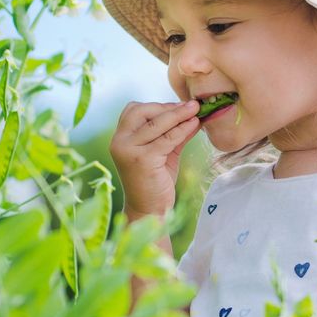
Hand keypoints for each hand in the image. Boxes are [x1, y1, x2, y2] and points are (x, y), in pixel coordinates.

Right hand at [109, 99, 201, 218]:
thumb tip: (192, 114)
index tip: (179, 106)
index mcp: (119, 138)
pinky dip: (182, 129)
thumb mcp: (162, 152)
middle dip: (168, 107)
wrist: (149, 211)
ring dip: (179, 115)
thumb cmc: (154, 182)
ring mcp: (129, 150)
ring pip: (157, 123)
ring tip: (197, 111)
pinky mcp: (143, 159)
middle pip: (143, 111)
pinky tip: (194, 125)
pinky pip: (167, 138)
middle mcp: (119, 142)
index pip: (134, 110)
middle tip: (191, 105)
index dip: (157, 105)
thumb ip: (172, 133)